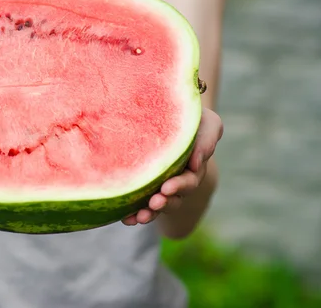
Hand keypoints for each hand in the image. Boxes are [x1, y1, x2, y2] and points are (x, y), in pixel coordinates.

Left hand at [122, 107, 222, 225]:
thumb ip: (208, 139)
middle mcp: (177, 181)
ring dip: (149, 213)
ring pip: (156, 205)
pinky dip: (132, 213)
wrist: (169, 113)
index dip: (179, 186)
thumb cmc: (192, 117)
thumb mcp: (207, 122)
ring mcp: (159, 186)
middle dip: (164, 203)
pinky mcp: (142, 186)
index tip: (167, 188)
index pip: (188, 182)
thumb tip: (195, 163)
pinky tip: (124, 217)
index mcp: (192, 169)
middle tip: (154, 203)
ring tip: (139, 218)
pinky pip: (139, 203)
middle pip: (173, 199)